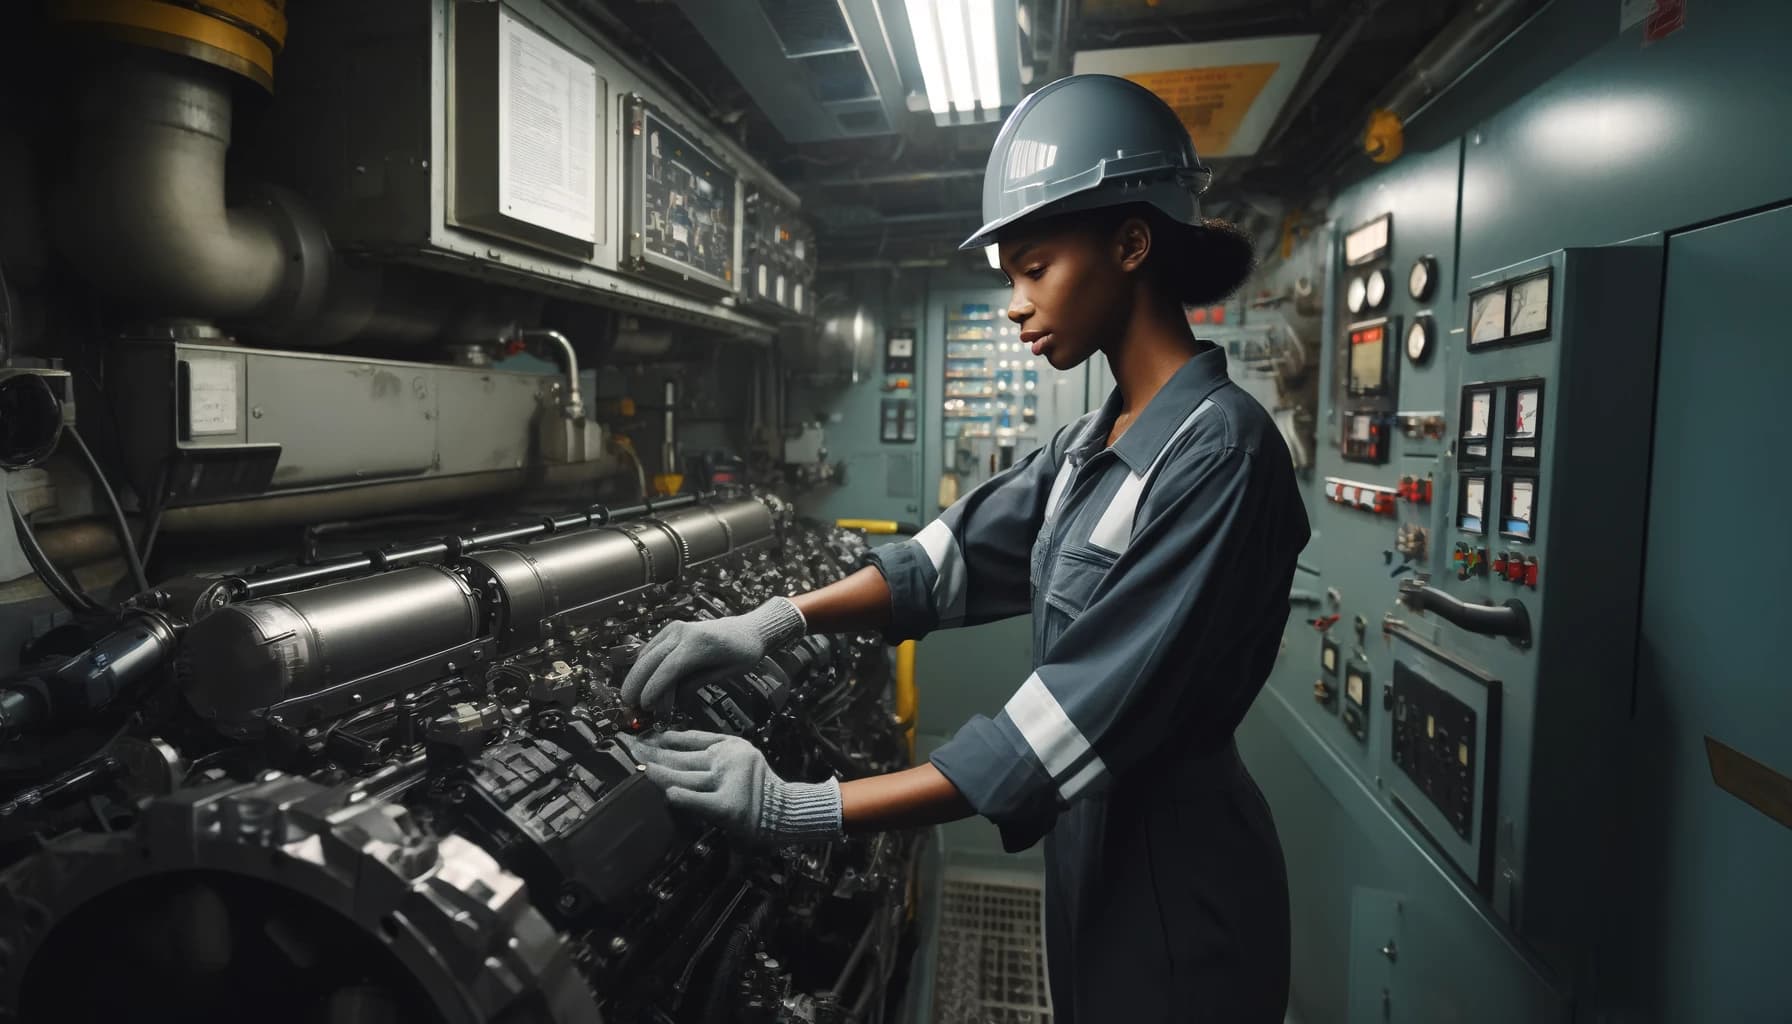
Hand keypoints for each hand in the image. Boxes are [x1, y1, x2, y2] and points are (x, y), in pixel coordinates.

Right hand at [620, 597, 805, 712]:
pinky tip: (642, 682)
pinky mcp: (672, 629)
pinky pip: (651, 648)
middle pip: (650, 660)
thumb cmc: (743, 652)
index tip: (644, 706)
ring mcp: (675, 629)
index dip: (653, 689)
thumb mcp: (726, 673)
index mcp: (699, 644)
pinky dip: (643, 666)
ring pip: (646, 654)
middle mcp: (683, 632)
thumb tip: (671, 700)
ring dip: (636, 676)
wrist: (749, 629)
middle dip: (636, 684)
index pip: (668, 669)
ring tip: (633, 698)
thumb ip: (696, 684)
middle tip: (629, 705)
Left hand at [621, 730, 840, 843]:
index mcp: (731, 745)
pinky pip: (698, 800)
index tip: (645, 737)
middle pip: (682, 757)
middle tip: (631, 749)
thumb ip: (713, 748)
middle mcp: (729, 759)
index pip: (691, 738)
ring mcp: (728, 782)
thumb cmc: (762, 789)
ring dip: (659, 772)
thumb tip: (672, 745)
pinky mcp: (727, 807)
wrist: (788, 812)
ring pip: (685, 776)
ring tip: (641, 768)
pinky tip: (667, 794)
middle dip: (654, 754)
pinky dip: (681, 797)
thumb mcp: (742, 756)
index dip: (665, 738)